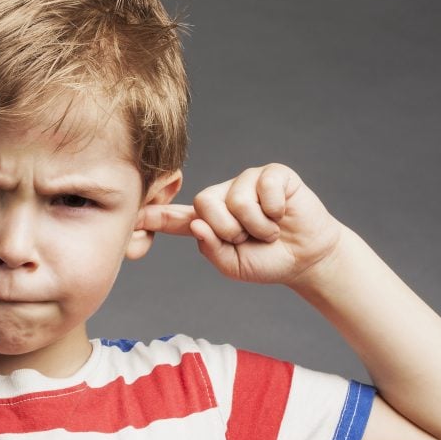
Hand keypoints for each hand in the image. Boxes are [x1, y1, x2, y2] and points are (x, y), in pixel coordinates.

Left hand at [138, 163, 342, 285]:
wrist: (307, 258)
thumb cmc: (267, 260)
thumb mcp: (233, 265)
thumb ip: (211, 249)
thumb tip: (197, 224)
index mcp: (207, 220)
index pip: (175, 217)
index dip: (154, 216)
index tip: (133, 216)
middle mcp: (223, 196)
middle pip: (206, 206)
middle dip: (230, 231)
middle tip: (250, 238)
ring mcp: (246, 182)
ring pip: (236, 201)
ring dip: (257, 226)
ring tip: (270, 230)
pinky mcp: (272, 174)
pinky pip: (263, 189)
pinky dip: (275, 211)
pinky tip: (283, 214)